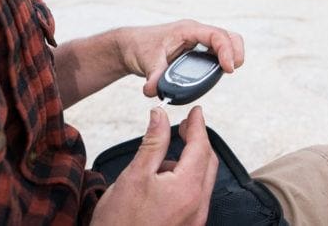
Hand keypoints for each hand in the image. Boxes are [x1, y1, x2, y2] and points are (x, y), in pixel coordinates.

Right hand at [91, 106, 217, 224]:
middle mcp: (198, 206)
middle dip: (199, 142)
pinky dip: (185, 181)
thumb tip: (160, 115)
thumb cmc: (119, 223)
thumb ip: (153, 142)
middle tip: (185, 127)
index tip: (195, 111)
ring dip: (190, 163)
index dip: (198, 125)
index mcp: (187, 189)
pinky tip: (163, 182)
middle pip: (208, 163)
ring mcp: (195, 220)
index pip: (201, 147)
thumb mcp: (134, 175)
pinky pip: (195, 197)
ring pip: (202, 181)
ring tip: (162, 159)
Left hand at [117, 20, 244, 97]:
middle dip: (235, 51)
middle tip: (232, 69)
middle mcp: (196, 33)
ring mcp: (198, 41)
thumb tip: (154, 91)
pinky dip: (223, 60)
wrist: (131, 45)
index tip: (228, 68)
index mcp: (187, 30)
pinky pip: (217, 52)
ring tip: (228, 71)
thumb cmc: (140, 47)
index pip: (215, 35)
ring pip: (225, 43)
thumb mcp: (146, 62)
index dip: (226, 50)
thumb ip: (153, 77)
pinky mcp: (197, 51)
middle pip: (227, 36)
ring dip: (231, 55)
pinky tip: (219, 73)